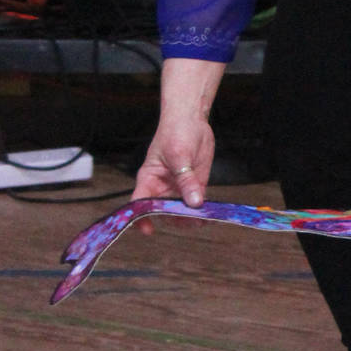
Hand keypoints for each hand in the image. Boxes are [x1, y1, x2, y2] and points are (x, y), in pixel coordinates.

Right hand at [133, 57, 224, 216]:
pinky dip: (203, 210)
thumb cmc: (176, 131)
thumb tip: (194, 203)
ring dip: (191, 218)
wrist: (192, 119)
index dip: (141, 218)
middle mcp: (162, 188)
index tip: (149, 230)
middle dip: (175, 219)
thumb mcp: (179, 155)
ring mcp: (178, 188)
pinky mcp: (195, 186)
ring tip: (204, 220)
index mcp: (149, 179)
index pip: (139, 203)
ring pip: (181, 211)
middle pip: (163, 212)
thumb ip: (185, 180)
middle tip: (191, 221)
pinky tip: (212, 214)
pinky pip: (197, 203)